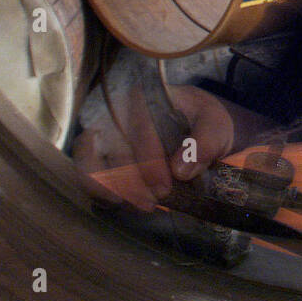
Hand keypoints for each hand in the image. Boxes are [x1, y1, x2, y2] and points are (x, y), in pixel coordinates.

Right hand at [72, 60, 242, 210]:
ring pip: (86, 158)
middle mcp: (118, 109)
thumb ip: (205, 142)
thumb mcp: (215, 124)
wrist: (196, 126)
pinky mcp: (98, 151)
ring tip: (131, 205)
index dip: (149, 162)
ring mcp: (104, 130)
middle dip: (130, 180)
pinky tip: (119, 202)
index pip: (140, 128)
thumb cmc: (202, 120)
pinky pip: (86, 170)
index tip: (164, 188)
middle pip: (109, 146)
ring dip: (105, 186)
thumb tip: (180, 170)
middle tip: (152, 202)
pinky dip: (97, 188)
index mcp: (146, 96)